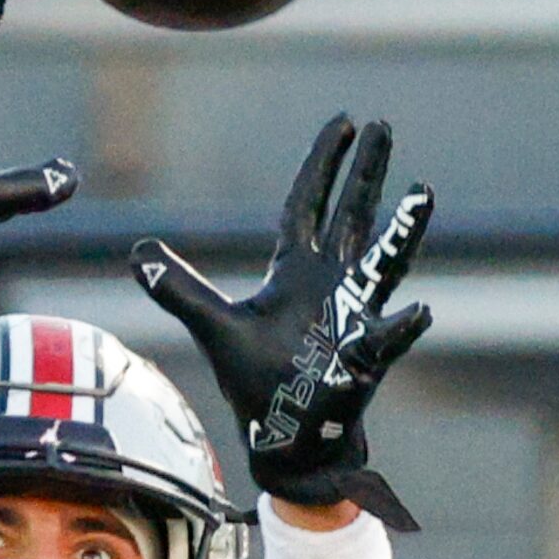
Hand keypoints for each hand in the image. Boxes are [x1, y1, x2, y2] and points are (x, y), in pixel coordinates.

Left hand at [132, 115, 432, 528]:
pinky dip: (400, 327)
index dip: (324, 165)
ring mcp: (355, 319)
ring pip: (384, 267)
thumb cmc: (257, 380)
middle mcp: (333, 285)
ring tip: (423, 192)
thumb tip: (136, 249)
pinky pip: (384, 342)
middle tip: (386, 123)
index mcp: (297, 272)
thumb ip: (177, 288)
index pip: (309, 206)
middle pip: (353, 217)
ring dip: (403, 232)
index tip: (346, 121)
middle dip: (368, 173)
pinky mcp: (362, 361)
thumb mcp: (213, 326)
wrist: (284, 437)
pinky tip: (417, 310)